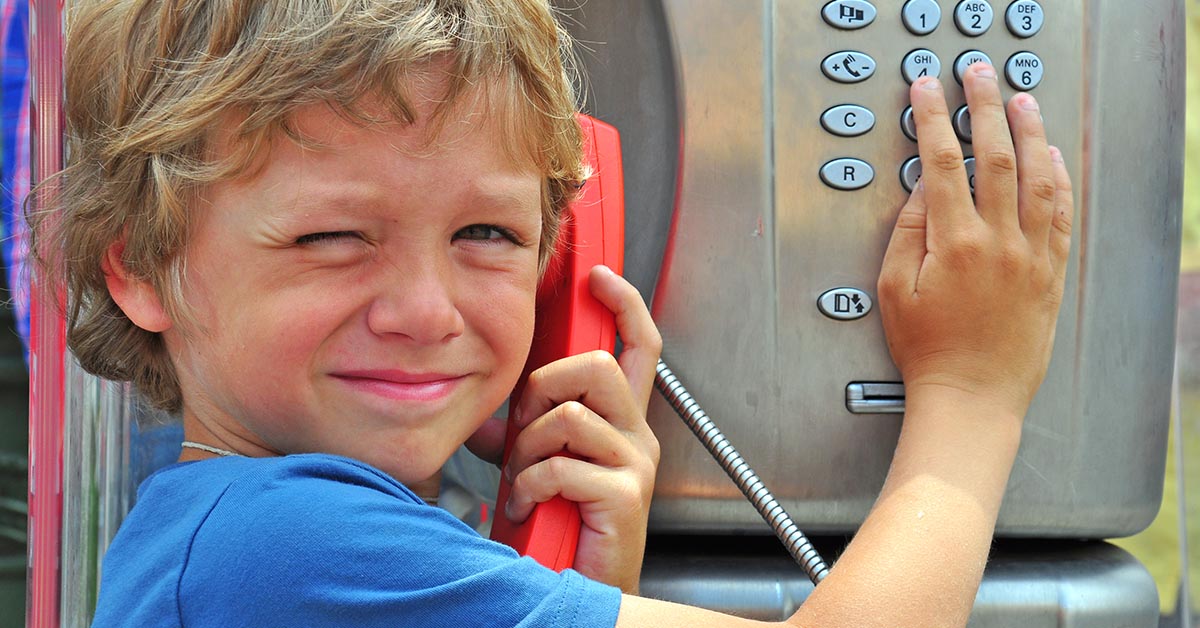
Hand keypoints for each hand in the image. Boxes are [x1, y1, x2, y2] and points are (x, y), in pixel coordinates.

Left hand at [468, 265, 661, 593]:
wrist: (582, 591)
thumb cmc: (564, 532)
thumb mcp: (539, 467)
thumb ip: (520, 434)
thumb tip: (485, 418)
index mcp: (621, 423)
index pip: (638, 346)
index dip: (623, 304)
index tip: (599, 277)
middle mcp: (636, 437)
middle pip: (599, 366)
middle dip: (546, 387)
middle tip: (525, 428)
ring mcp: (634, 465)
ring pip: (572, 413)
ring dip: (531, 446)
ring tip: (526, 478)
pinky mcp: (624, 496)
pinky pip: (562, 464)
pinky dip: (531, 484)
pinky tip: (529, 506)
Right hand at [877, 64, 1072, 420]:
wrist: (971, 395)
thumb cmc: (928, 351)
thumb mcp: (894, 290)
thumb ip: (908, 232)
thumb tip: (921, 189)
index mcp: (955, 244)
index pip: (940, 162)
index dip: (932, 119)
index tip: (925, 91)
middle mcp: (999, 243)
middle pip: (993, 155)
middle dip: (983, 106)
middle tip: (975, 74)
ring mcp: (1031, 255)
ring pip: (1036, 176)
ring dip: (1028, 131)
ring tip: (1020, 100)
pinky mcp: (1051, 272)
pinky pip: (1061, 213)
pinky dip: (1057, 178)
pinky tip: (1050, 157)